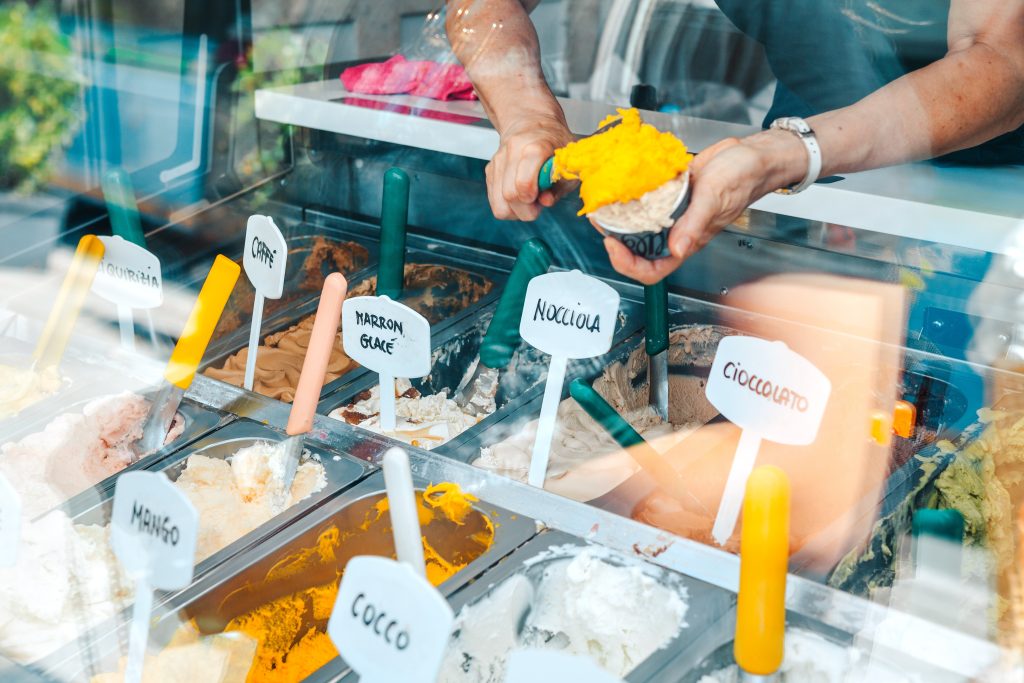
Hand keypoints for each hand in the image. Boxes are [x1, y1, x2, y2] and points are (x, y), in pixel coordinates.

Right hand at [486, 112, 575, 220]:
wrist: (532, 123)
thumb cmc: (554, 145)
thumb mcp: (567, 164)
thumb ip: (560, 186)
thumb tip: (546, 201)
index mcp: (535, 147)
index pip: (523, 184)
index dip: (532, 198)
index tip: (542, 197)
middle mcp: (512, 152)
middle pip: (510, 196)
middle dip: (526, 209)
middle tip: (538, 202)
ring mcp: (497, 161)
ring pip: (499, 204)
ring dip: (516, 211)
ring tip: (528, 201)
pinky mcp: (490, 171)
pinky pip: (495, 203)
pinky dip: (509, 207)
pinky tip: (520, 197)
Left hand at [600, 131, 806, 283]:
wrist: (751, 155)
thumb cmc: (743, 180)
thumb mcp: (715, 199)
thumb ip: (694, 225)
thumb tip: (676, 250)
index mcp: (687, 241)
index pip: (652, 270)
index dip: (628, 265)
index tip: (612, 244)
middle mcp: (676, 231)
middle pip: (638, 249)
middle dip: (616, 239)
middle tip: (601, 219)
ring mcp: (672, 212)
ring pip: (638, 224)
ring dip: (619, 217)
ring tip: (604, 203)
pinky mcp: (670, 193)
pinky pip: (645, 200)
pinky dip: (631, 195)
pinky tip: (621, 184)